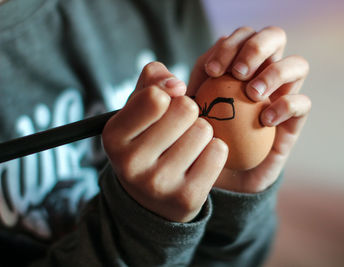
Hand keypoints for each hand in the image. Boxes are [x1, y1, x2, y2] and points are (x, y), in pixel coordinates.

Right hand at [102, 62, 228, 221]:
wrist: (152, 197)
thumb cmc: (147, 140)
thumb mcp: (138, 106)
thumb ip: (153, 79)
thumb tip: (177, 86)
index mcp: (113, 135)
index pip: (155, 97)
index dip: (168, 95)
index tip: (165, 106)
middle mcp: (131, 163)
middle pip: (186, 109)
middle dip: (188, 113)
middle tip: (178, 129)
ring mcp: (159, 184)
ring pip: (203, 130)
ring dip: (201, 133)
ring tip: (186, 146)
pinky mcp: (187, 198)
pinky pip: (218, 152)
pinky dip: (214, 150)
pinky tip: (199, 161)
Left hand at [188, 27, 310, 192]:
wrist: (220, 177)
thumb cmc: (199, 139)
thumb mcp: (182, 112)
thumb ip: (173, 93)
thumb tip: (177, 80)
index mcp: (238, 66)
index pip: (242, 36)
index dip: (229, 46)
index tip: (213, 71)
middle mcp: (263, 75)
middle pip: (274, 37)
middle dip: (256, 47)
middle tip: (238, 73)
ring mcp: (281, 96)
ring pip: (297, 64)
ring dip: (275, 72)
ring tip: (252, 94)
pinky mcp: (292, 121)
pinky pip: (302, 103)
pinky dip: (286, 105)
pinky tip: (265, 120)